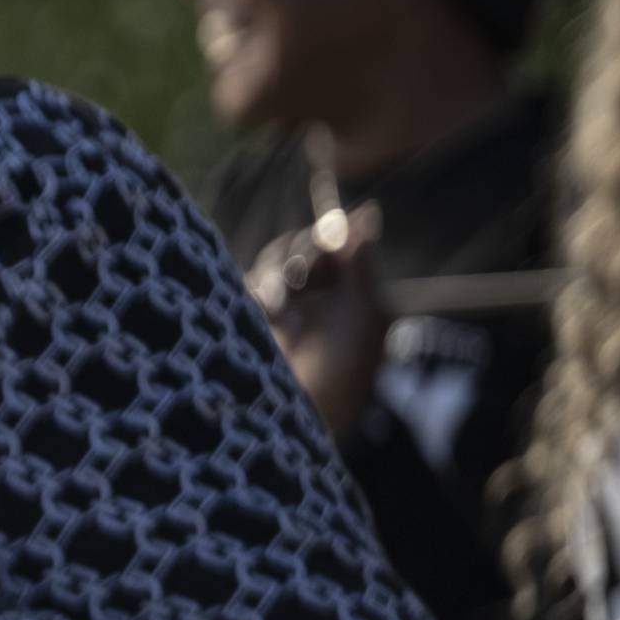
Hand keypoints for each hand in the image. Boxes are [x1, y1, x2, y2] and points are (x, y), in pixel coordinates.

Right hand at [248, 211, 384, 440]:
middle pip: (306, 250)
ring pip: (277, 263)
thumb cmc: (342, 364)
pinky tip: (269, 309)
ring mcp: (282, 311)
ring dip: (283, 272)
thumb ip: (360, 260)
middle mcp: (317, 301)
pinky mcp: (250, 319)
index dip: (339, 234)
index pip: (340, 249)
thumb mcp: (364, 308)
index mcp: (350, 298)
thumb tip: (370, 210)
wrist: (297, 409)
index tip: (343, 224)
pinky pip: (252, 283)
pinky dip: (263, 289)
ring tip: (284, 302)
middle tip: (311, 264)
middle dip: (307, 252)